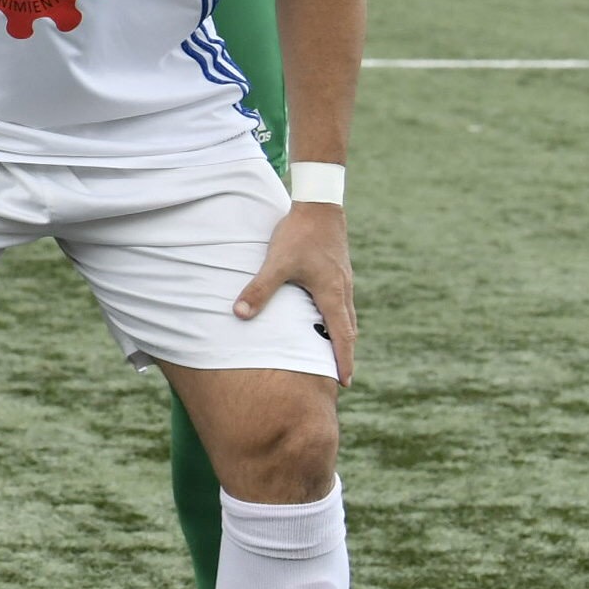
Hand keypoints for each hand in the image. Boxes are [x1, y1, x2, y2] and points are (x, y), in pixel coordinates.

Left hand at [235, 201, 354, 385]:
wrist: (319, 205)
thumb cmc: (299, 234)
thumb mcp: (277, 263)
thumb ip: (259, 289)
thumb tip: (239, 314)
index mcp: (332, 294)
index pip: (341, 336)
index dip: (343, 360)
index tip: (345, 382)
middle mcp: (343, 291)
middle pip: (348, 330)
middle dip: (345, 354)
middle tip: (342, 378)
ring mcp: (344, 281)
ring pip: (348, 317)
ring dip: (343, 337)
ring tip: (336, 354)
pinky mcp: (339, 271)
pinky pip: (343, 304)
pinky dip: (340, 320)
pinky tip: (329, 319)